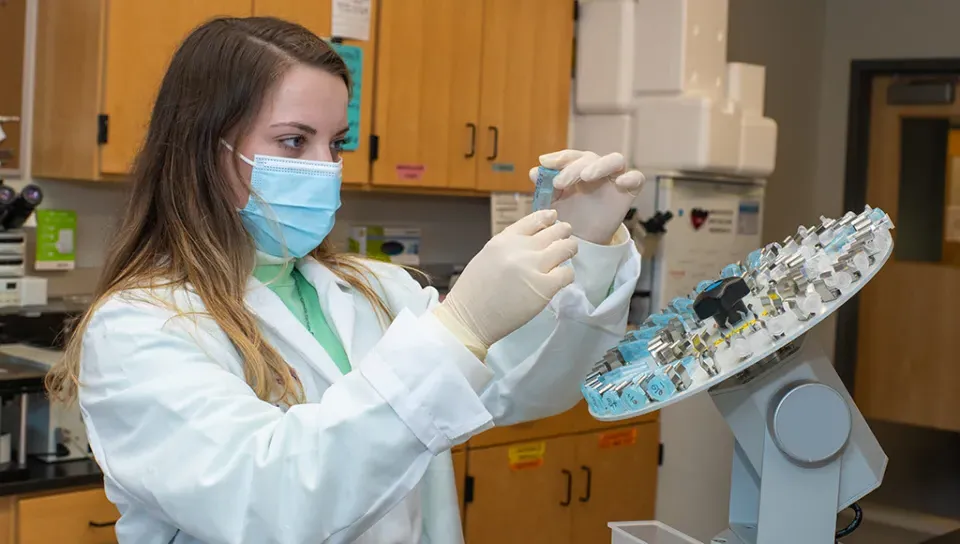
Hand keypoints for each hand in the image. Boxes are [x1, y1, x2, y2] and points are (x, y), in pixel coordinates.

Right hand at [433, 209, 577, 357]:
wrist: (469, 318)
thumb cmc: (473, 292)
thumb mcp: (487, 257)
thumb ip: (509, 248)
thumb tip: (532, 244)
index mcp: (504, 239)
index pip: (533, 220)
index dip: (547, 217)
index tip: (554, 218)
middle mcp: (521, 248)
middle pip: (554, 232)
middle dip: (563, 233)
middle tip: (566, 239)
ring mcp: (535, 267)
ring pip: (566, 248)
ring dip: (569, 249)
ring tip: (568, 255)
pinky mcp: (545, 287)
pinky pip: (567, 274)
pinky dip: (567, 275)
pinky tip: (561, 279)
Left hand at [529, 150, 644, 244]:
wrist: (582, 241)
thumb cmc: (567, 218)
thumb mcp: (551, 204)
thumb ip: (544, 188)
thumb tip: (534, 172)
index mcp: (577, 169)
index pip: (571, 156)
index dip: (559, 157)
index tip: (545, 163)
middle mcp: (597, 170)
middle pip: (590, 158)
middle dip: (573, 167)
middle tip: (559, 183)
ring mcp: (614, 178)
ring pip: (614, 160)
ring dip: (600, 165)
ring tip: (586, 176)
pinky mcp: (629, 190)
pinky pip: (636, 178)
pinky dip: (631, 177)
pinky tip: (621, 182)